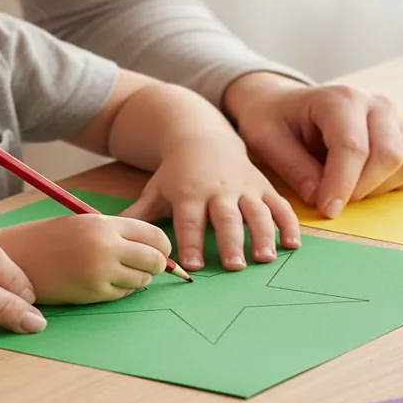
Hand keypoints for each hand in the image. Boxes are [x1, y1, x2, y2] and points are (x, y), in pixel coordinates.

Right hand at [0, 215, 171, 303]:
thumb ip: (117, 233)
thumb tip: (156, 251)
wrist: (11, 259)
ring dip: (136, 279)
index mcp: (104, 224)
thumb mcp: (83, 224)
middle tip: (143, 266)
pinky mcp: (92, 293)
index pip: (155, 236)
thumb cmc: (46, 240)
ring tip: (114, 272)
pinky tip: (100, 282)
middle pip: (155, 260)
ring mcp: (100, 272)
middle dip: (155, 265)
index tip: (157, 252)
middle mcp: (106, 246)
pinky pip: (122, 294)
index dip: (161, 246)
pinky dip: (119, 291)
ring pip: (142, 280)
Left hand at [120, 134, 300, 271]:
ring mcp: (244, 188)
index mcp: (189, 192)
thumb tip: (109, 234)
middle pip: (225, 217)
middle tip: (233, 266)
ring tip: (264, 258)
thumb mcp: (156, 189)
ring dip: (262, 235)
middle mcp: (219, 189)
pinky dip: (288, 224)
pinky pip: (279, 206)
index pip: (190, 220)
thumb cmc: (177, 172)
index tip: (191, 267)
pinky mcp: (263, 187)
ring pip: (256, 211)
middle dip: (230, 241)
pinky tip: (292, 245)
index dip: (190, 243)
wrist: (203, 136)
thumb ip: (138, 214)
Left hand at [224, 72, 402, 217]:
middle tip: (330, 200)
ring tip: (346, 187)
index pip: (353, 147)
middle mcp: (377, 104)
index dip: (342, 185)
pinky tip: (367, 181)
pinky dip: (397, 184)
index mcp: (341, 98)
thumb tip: (322, 199)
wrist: (288, 105)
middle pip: (388, 157)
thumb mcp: (267, 140)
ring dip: (378, 188)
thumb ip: (294, 169)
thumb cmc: (276, 120)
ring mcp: (397, 119)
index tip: (327, 211)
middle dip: (360, 189)